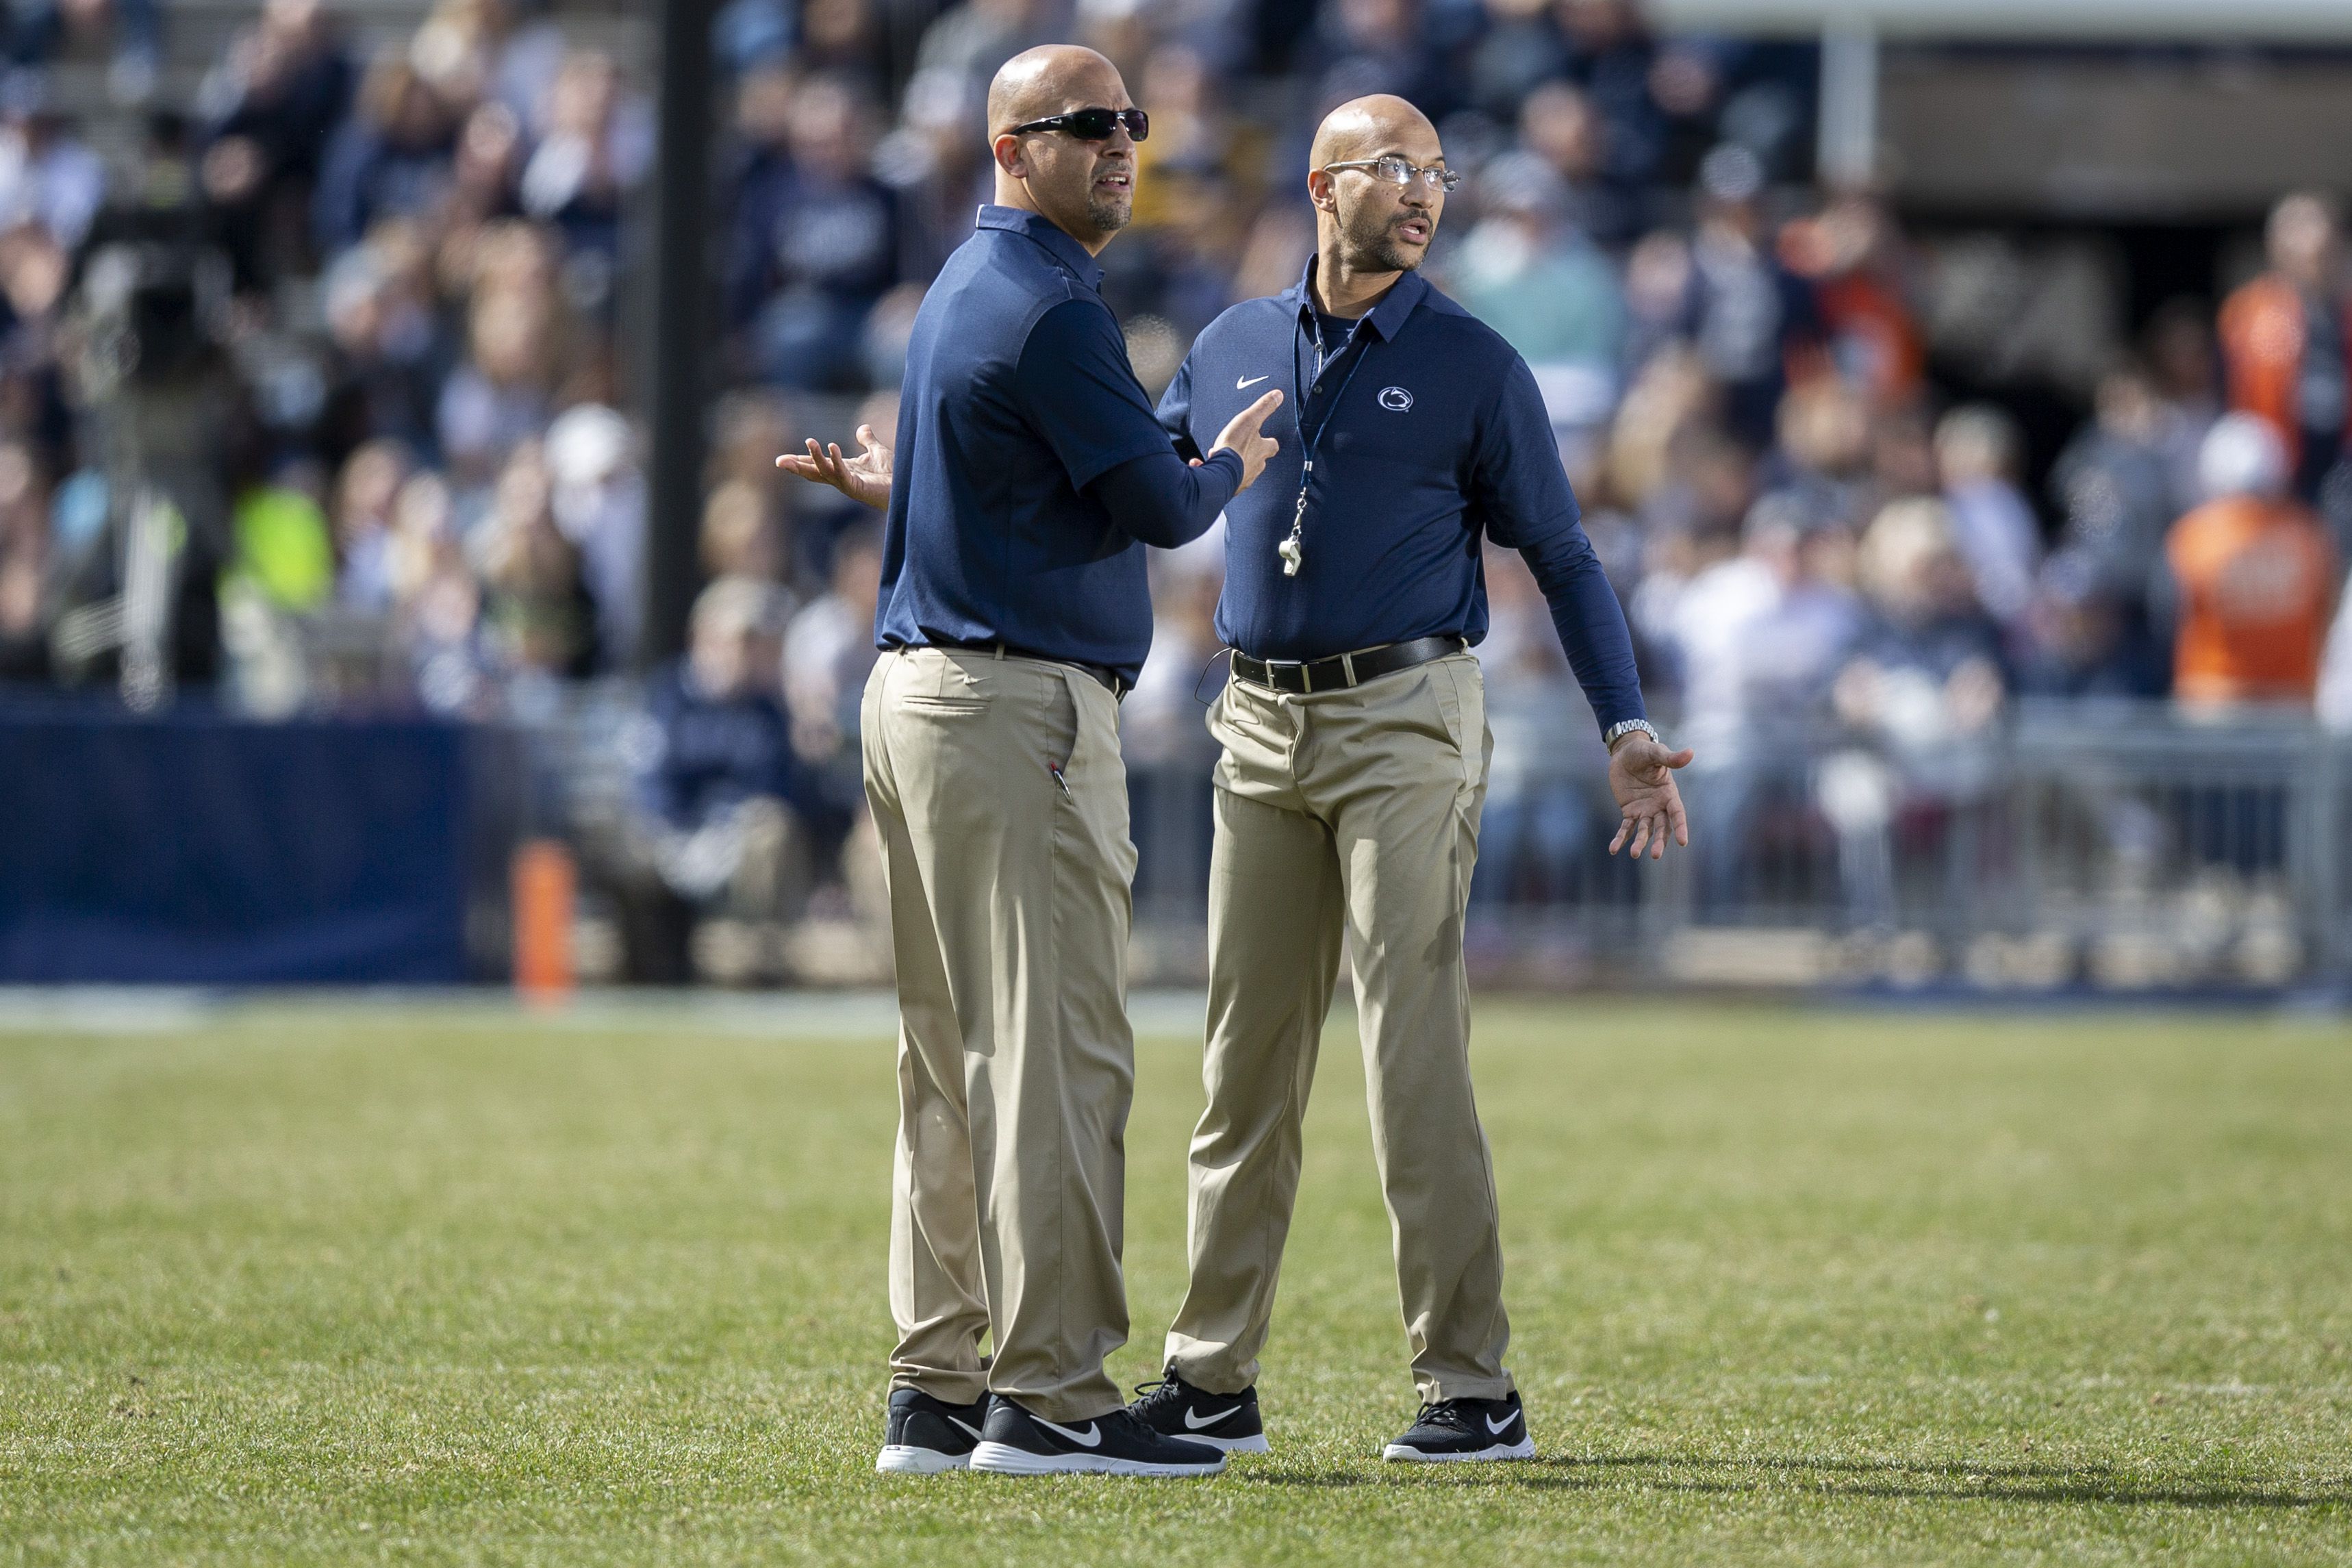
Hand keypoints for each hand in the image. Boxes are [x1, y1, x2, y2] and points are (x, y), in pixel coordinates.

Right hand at [775, 424, 891, 509]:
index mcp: (843, 470)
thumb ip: (867, 440)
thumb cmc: (894, 474)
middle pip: (814, 473)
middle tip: (779, 462)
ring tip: (810, 441)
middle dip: (797, 467)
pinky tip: (831, 446)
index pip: (817, 465)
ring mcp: (849, 485)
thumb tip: (862, 428)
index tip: (782, 459)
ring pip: (825, 473)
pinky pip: (843, 474)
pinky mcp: (858, 488)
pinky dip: (836, 461)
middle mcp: (843, 479)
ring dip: (816, 458)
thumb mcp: (877, 451)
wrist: (910, 485)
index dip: (801, 461)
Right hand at [1210, 390, 1282, 490]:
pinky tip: (1203, 464)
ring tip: (1221, 455)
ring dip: (1234, 463)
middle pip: (1258, 460)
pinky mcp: (1229, 486)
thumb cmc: (1235, 447)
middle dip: (1250, 454)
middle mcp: (1255, 467)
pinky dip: (1214, 471)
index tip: (1267, 438)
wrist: (1220, 472)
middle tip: (1241, 447)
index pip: (1272, 446)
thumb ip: (1263, 408)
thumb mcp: (1250, 420)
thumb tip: (1278, 395)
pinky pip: (1222, 478)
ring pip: (1241, 470)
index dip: (1269, 441)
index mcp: (1262, 451)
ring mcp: (1243, 478)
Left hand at [1607, 735, 1694, 859]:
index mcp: (1669, 794)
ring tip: (1634, 854)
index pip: (1677, 814)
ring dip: (1640, 842)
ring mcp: (1644, 810)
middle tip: (1655, 855)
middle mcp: (1659, 806)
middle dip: (1659, 841)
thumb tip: (1690, 753)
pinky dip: (1620, 838)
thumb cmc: (1645, 751)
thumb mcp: (1656, 753)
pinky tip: (1613, 849)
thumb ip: (1671, 758)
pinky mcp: (1629, 811)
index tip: (1683, 842)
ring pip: (1644, 830)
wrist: (1625, 752)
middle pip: (1661, 827)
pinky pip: (1626, 827)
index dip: (1680, 827)